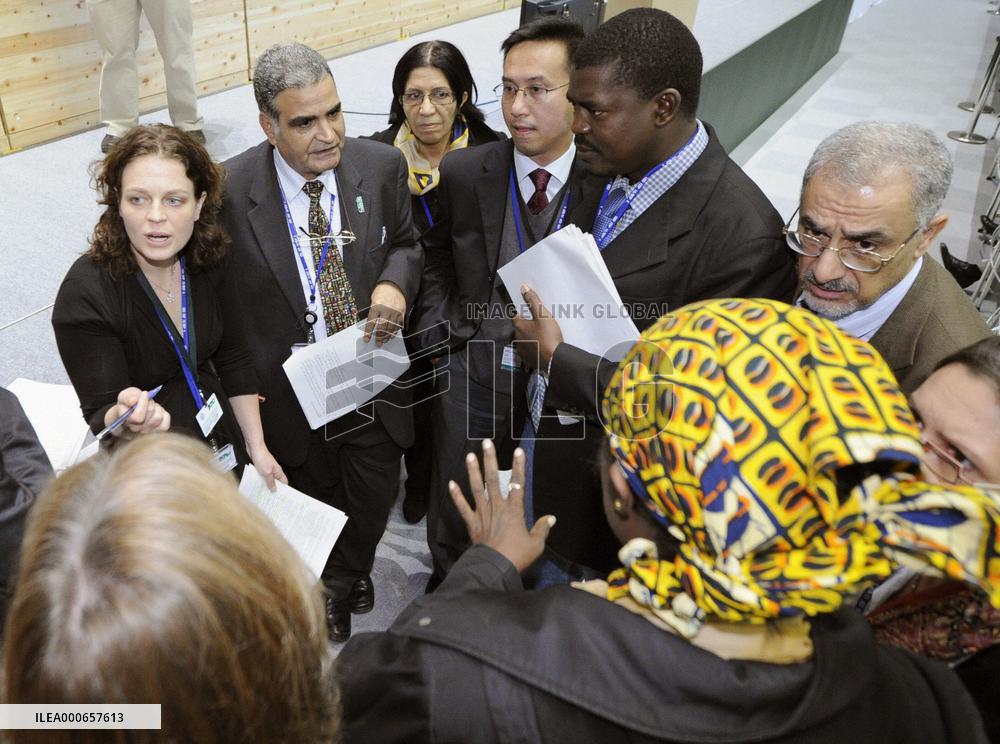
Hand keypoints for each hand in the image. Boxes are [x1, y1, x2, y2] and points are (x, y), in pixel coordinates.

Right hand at [108, 387, 169, 435]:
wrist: (137, 406)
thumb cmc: (130, 401)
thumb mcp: (125, 395)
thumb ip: (127, 398)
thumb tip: (134, 401)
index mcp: (127, 421)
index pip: (137, 417)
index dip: (142, 404)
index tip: (144, 393)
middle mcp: (137, 429)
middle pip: (149, 417)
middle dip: (150, 404)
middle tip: (148, 399)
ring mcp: (149, 430)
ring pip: (158, 417)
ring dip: (157, 407)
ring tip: (151, 405)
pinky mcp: (160, 429)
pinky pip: (166, 418)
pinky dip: (163, 412)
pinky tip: (157, 410)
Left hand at [248, 442, 286, 491]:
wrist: (255, 449)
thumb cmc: (262, 458)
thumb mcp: (267, 473)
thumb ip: (270, 482)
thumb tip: (274, 489)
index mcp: (278, 472)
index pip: (284, 482)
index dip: (284, 489)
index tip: (281, 496)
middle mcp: (274, 471)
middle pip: (276, 482)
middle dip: (274, 489)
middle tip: (271, 497)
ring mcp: (268, 469)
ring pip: (269, 480)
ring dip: (266, 485)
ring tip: (264, 492)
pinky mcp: (262, 468)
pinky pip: (263, 476)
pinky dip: (261, 480)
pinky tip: (258, 484)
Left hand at [364, 282, 405, 345]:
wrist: (394, 285)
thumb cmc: (381, 292)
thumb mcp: (373, 299)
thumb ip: (373, 311)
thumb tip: (372, 325)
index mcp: (376, 306)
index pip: (371, 322)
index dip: (369, 332)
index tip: (367, 339)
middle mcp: (386, 310)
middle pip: (382, 327)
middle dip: (379, 337)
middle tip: (377, 343)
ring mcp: (395, 312)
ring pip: (391, 328)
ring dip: (387, 336)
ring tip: (384, 341)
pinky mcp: (401, 313)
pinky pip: (398, 325)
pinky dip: (395, 332)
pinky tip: (391, 336)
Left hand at [449, 439, 555, 572]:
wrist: (495, 567)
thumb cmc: (517, 555)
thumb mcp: (536, 544)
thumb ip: (542, 529)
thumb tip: (551, 518)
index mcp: (514, 510)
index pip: (518, 483)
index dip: (519, 466)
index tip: (518, 451)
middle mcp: (497, 507)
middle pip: (494, 479)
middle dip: (490, 460)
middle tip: (486, 443)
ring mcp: (483, 513)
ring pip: (477, 488)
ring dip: (473, 472)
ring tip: (470, 456)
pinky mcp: (472, 523)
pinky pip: (463, 507)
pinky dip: (456, 496)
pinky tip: (451, 484)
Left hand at [512, 285, 562, 371]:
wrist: (555, 359)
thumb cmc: (548, 335)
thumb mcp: (542, 314)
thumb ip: (533, 300)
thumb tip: (523, 287)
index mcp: (518, 326)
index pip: (516, 316)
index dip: (523, 314)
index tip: (532, 314)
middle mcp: (517, 338)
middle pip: (520, 329)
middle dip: (527, 326)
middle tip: (540, 324)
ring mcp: (522, 350)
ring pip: (524, 340)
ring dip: (530, 337)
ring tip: (543, 336)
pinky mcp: (528, 360)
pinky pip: (529, 351)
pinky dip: (534, 348)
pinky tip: (543, 347)